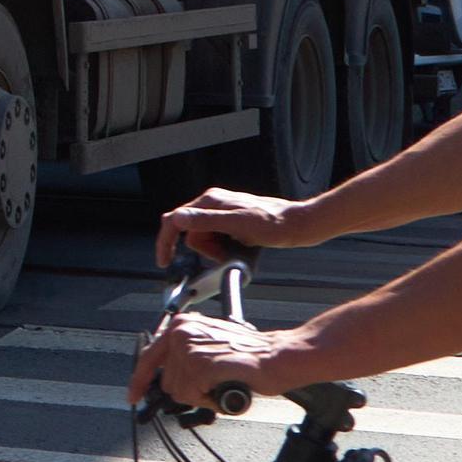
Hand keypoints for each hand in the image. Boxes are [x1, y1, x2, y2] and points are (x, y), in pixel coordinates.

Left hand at [130, 302, 318, 419]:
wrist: (279, 356)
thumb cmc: (250, 355)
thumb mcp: (209, 345)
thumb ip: (184, 357)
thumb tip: (163, 378)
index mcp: (181, 325)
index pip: (150, 356)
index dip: (140, 380)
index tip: (133, 395)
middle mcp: (181, 332)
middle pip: (167, 382)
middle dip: (190, 390)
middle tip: (215, 381)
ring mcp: (189, 349)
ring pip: (179, 392)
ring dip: (201, 395)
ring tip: (222, 381)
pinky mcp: (200, 365)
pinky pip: (194, 396)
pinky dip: (210, 399)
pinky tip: (225, 385)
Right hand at [155, 185, 307, 270]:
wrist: (297, 225)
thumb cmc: (274, 224)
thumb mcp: (238, 224)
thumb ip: (206, 221)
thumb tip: (178, 219)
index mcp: (210, 201)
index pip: (175, 220)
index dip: (166, 242)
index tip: (165, 260)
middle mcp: (213, 204)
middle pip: (191, 234)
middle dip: (205, 249)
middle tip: (226, 253)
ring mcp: (222, 213)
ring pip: (204, 239)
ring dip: (217, 251)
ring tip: (238, 250)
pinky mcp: (231, 223)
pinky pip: (217, 240)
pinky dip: (224, 249)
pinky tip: (240, 247)